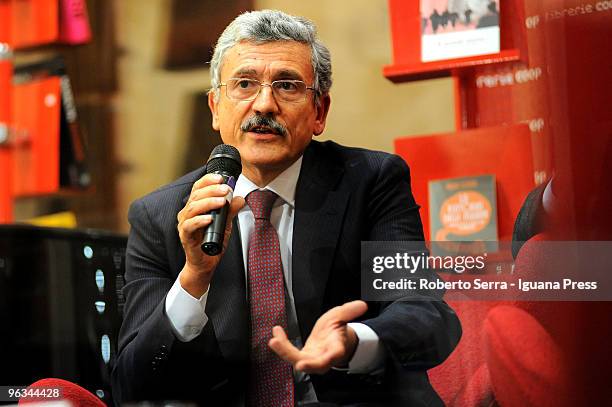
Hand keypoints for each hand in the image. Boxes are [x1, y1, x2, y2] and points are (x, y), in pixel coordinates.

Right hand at [177, 173, 244, 296]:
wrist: (206, 263)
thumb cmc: (212, 242)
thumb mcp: (226, 224)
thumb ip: (231, 210)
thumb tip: (239, 198)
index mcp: (195, 206)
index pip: (198, 188)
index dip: (208, 180)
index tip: (221, 178)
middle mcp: (187, 213)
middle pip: (196, 196)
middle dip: (212, 190)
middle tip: (226, 189)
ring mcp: (185, 224)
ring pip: (192, 208)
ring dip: (208, 203)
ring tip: (222, 201)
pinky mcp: (185, 237)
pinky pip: (189, 226)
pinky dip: (199, 221)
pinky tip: (210, 219)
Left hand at [269, 300, 367, 373]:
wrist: (331, 339)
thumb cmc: (336, 330)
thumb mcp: (341, 316)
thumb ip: (349, 311)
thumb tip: (362, 305)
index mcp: (336, 349)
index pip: (335, 355)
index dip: (331, 357)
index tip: (329, 357)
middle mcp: (324, 358)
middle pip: (316, 365)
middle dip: (308, 365)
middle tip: (300, 363)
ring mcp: (311, 359)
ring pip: (298, 361)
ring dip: (285, 353)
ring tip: (275, 341)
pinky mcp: (301, 357)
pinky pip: (289, 353)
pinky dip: (281, 345)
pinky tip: (276, 333)